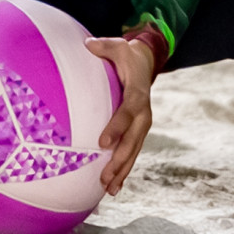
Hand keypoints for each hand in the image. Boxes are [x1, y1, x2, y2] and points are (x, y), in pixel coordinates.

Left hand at [83, 35, 155, 196]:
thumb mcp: (118, 46)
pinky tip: (114, 187)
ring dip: (122, 171)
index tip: (103, 142)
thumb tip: (87, 44)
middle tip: (105, 177)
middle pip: (133, 141)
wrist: (145, 64)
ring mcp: (142, 126)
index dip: (117, 128)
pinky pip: (131, 153)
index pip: (128, 113)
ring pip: (133, 152)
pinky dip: (124, 170)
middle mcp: (143, 114)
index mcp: (137, 95)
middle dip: (120, 160)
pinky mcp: (137, 132)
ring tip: (109, 189)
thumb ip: (104, 46)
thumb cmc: (126, 55)